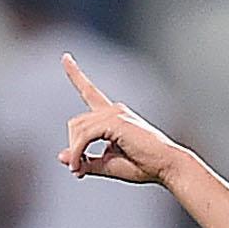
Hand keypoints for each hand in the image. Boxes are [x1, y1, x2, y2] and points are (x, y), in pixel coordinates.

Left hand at [58, 53, 187, 184]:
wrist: (167, 167)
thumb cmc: (144, 166)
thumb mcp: (109, 164)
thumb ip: (86, 160)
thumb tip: (61, 157)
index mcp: (113, 116)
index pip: (90, 91)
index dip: (75, 74)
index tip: (65, 57)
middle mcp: (113, 110)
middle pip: (76, 123)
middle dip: (73, 147)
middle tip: (77, 170)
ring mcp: (115, 114)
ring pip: (78, 129)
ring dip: (74, 152)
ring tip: (78, 170)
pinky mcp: (115, 122)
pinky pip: (85, 136)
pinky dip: (78, 152)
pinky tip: (79, 167)